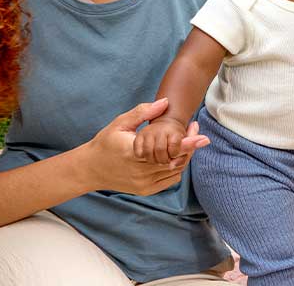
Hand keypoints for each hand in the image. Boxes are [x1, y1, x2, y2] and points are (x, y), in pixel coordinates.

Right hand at [79, 99, 209, 195]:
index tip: (203, 137)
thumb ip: (142, 112)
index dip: (187, 144)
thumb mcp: (120, 123)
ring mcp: (143, 183)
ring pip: (175, 170)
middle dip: (189, 145)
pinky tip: (174, 155)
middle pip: (176, 160)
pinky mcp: (145, 191)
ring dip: (184, 156)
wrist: (90, 170)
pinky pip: (170, 179)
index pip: (167, 150)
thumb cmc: (105, 143)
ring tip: (186, 140)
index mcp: (134, 153)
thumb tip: (165, 102)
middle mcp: (140, 171)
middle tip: (194, 129)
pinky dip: (176, 167)